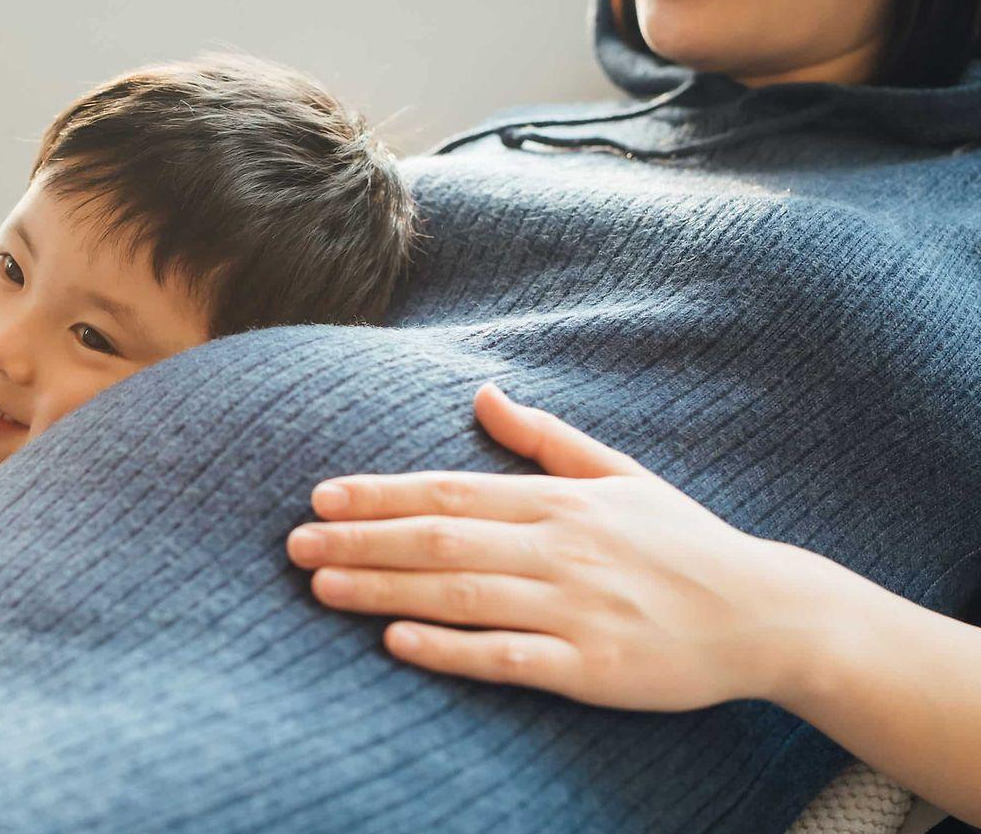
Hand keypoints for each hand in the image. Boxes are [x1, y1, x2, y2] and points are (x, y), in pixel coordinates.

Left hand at [286, 383, 833, 711]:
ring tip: (320, 585)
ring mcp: (573, 608)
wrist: (766, 613)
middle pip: (439, 541)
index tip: (322, 495)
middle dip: (359, 540)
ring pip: (459, 595)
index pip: (449, 492)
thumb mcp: (619, 475)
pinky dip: (448, 649)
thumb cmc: (682, 543)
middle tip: (294, 543)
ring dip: (383, 590)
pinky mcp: (589, 666)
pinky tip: (396, 644)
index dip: (380, 494)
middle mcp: (558, 549)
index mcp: (559, 502)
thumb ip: (545, 438)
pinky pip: (506, 657)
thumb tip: (484, 393)